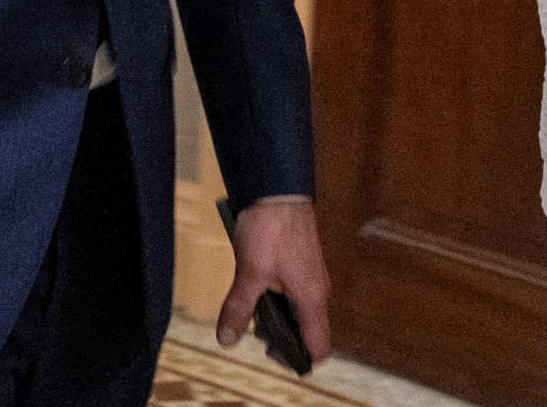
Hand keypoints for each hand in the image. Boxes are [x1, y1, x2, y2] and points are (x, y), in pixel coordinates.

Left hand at [217, 197, 331, 369]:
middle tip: (253, 329)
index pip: (318, 347)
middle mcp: (317, 291)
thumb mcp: (249, 271)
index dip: (296, 359)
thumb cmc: (271, 227)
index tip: (270, 353)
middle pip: (307, 332)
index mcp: (312, 299)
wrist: (279, 188)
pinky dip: (276, 298)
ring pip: (298, 312)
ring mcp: (310, 277)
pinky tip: (253, 285)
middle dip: (281, 338)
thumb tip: (227, 340)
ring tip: (249, 306)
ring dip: (276, 317)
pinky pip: (293, 293)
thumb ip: (239, 308)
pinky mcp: (301, 264)